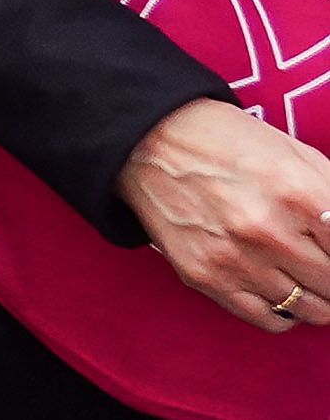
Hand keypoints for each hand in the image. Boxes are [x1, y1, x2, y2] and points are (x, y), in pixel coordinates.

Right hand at [119, 96, 329, 330]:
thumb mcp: (296, 154)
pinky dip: (286, 313)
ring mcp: (236, 259)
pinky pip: (269, 320)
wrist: (148, 140)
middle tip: (322, 261)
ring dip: (318, 296)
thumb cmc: (227, 142)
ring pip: (310, 308)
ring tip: (309, 277)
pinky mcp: (206, 277)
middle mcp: (268, 232)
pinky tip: (284, 293)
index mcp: (298, 194)